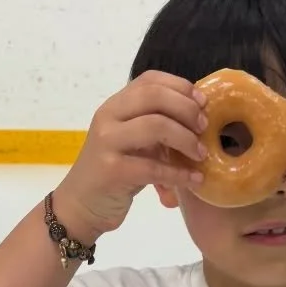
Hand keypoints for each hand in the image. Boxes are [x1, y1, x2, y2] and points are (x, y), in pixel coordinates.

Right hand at [54, 71, 208, 238]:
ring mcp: (107, 143)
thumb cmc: (113, 173)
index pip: (149, 80)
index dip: (181, 87)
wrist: (80, 205)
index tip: (203, 103)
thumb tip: (201, 117)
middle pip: (154, 96)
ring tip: (201, 154)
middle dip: (187, 110)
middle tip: (205, 128)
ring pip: (155, 126)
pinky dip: (179, 174)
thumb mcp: (133, 143)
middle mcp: (108, 117)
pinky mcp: (111, 171)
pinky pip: (153, 167)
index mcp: (115, 105)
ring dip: (186, 139)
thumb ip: (156, 127)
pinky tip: (194, 180)